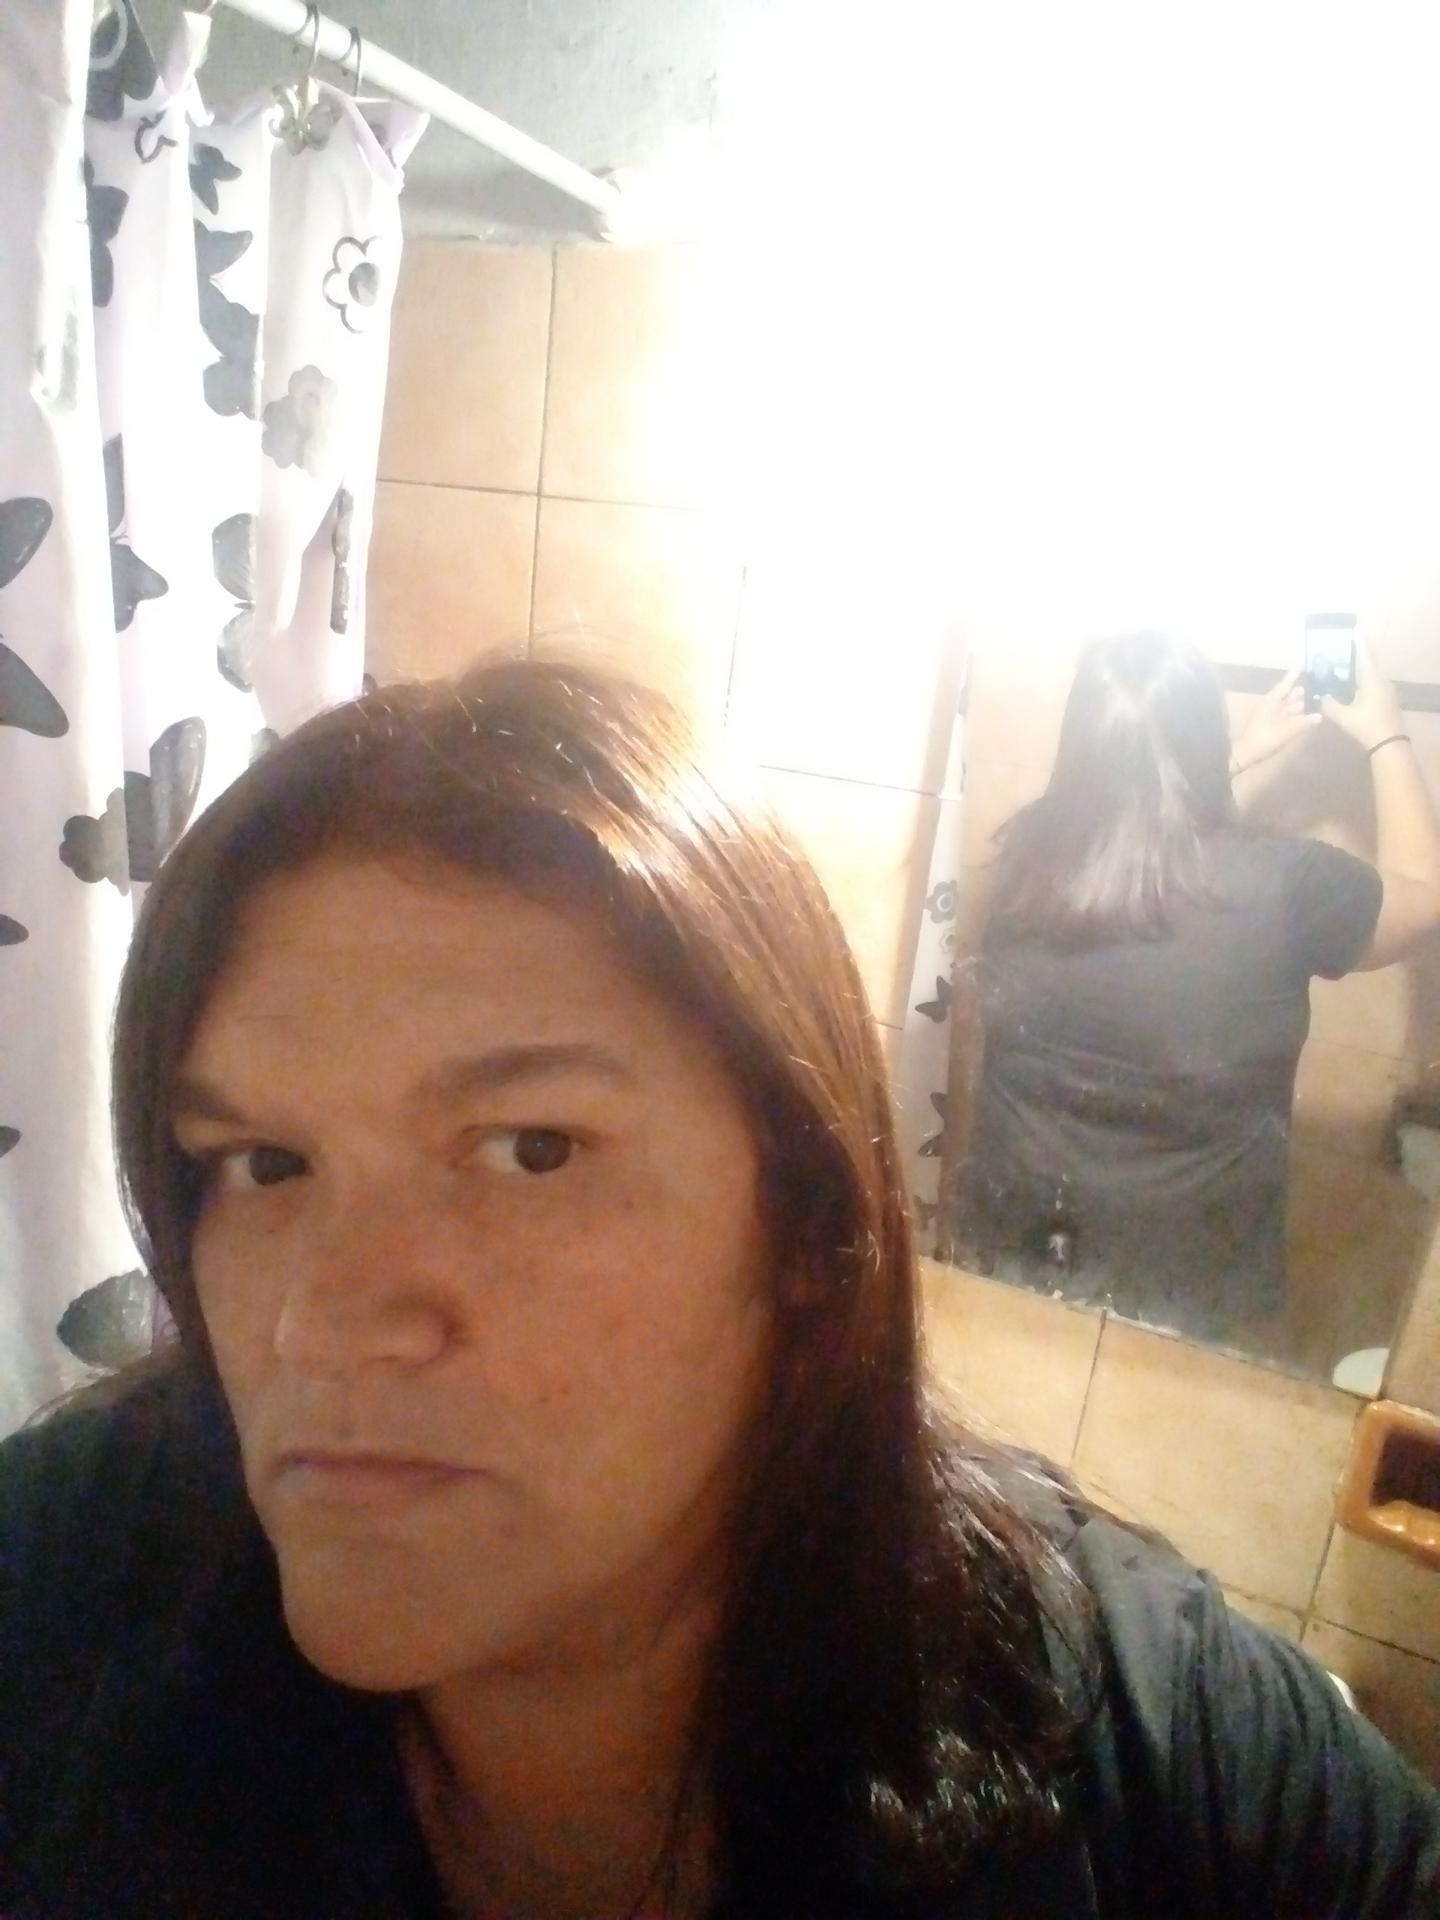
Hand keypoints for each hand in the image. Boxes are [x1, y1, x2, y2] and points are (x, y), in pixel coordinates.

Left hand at [1231, 667, 1320, 776]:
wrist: (1245, 755)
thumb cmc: (1262, 740)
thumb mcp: (1284, 731)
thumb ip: (1302, 723)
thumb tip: (1319, 715)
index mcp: (1271, 702)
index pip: (1285, 684)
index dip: (1293, 674)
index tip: (1302, 663)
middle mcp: (1272, 705)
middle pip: (1290, 694)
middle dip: (1303, 690)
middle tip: (1320, 684)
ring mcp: (1272, 715)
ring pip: (1290, 705)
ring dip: (1302, 703)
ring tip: (1319, 697)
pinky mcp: (1273, 725)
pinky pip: (1288, 716)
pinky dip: (1299, 714)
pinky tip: (1310, 713)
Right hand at [1321, 635, 1404, 750]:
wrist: (1389, 744)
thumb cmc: (1366, 726)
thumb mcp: (1343, 717)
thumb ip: (1329, 705)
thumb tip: (1321, 696)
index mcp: (1371, 681)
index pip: (1364, 656)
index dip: (1359, 642)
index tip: (1356, 628)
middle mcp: (1381, 682)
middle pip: (1367, 664)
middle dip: (1356, 656)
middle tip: (1343, 649)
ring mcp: (1386, 691)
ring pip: (1369, 676)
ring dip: (1358, 671)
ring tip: (1343, 668)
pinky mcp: (1386, 700)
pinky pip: (1372, 685)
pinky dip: (1361, 682)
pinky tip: (1351, 688)